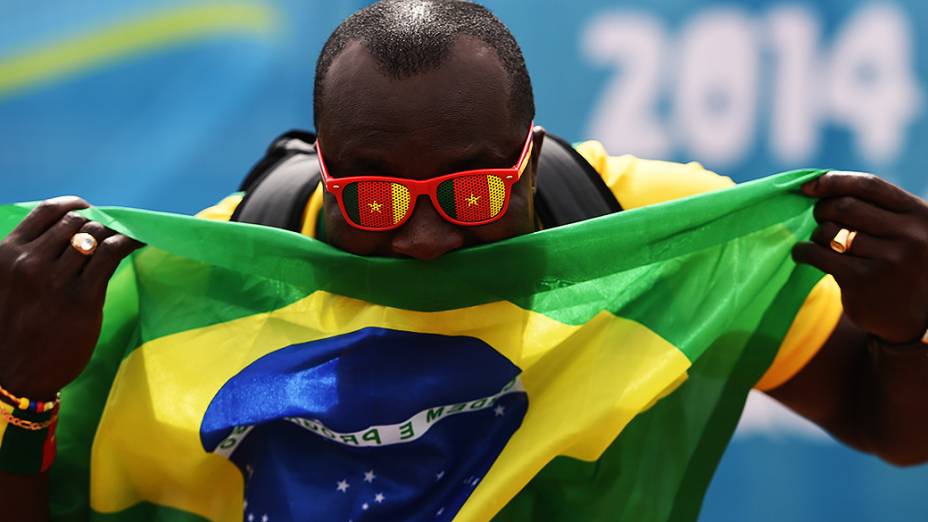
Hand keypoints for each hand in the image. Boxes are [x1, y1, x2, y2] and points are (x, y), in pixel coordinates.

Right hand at [0, 196, 141, 398]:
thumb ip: (26, 258)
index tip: (90, 209)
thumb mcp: (5, 285)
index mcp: (7, 254)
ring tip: (126, 237)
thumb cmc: (13, 328)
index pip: (48, 211)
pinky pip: (112, 254)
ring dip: (115, 232)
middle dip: (98, 221)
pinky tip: (139, 243)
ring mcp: (56, 280)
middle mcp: (30, 262)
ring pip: (96, 235)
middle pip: (76, 221)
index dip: (74, 205)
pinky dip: (129, 242)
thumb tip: (65, 236)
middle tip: (112, 230)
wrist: (14, 375)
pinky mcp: (83, 299)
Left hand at [793, 171, 927, 343]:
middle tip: (818, 218)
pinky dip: (803, 252)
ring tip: (821, 241)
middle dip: (823, 209)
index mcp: (921, 216)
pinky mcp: (863, 282)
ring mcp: (889, 260)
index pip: (870, 186)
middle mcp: (910, 236)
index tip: (811, 185)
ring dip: (816, 234)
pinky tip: (802, 254)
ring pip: (830, 231)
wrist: (915, 321)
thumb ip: (877, 209)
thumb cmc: (901, 265)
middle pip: (846, 206)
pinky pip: (818, 256)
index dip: (835, 181)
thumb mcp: (905, 232)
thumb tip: (817, 183)